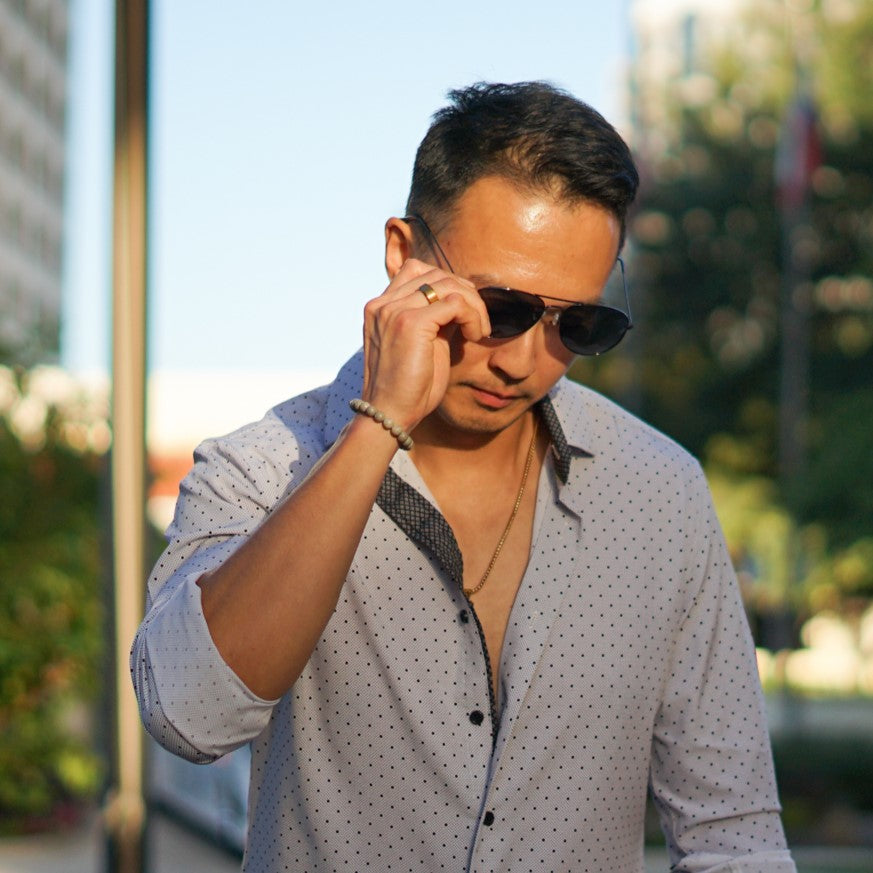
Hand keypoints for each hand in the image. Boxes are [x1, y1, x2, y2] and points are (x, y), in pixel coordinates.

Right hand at [361, 258, 490, 431]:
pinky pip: (456, 303)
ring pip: (448, 284)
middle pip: (435, 273)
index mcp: (381, 307)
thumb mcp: (423, 344)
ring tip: (478, 331)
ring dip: (474, 305)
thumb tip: (462, 301)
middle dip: (465, 293)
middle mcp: (382, 303)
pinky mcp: (410, 323)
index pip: (417, 271)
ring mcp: (394, 311)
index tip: (463, 314)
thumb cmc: (409, 388)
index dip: (448, 287)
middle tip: (478, 323)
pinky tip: (475, 336)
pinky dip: (473, 316)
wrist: (391, 414)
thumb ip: (435, 318)